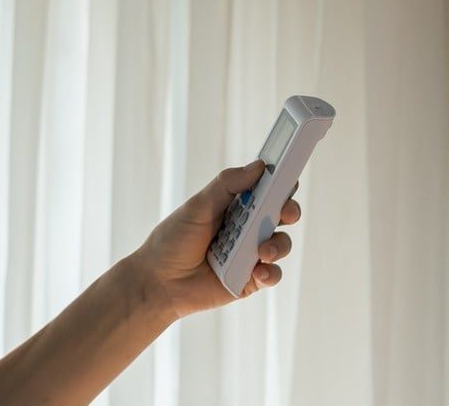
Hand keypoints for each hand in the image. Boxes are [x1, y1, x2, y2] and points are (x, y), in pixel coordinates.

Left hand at [131, 160, 302, 319]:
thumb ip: (227, 185)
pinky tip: (259, 271)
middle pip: (282, 214)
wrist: (158, 282)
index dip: (281, 183)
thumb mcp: (198, 205)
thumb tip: (258, 166)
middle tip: (286, 213)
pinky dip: (271, 272)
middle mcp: (248, 228)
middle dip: (290, 211)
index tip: (289, 178)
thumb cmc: (173, 240)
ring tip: (263, 251)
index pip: (267, 190)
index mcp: (237, 206)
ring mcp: (251, 254)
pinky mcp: (249, 280)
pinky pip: (272, 275)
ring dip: (279, 244)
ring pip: (281, 244)